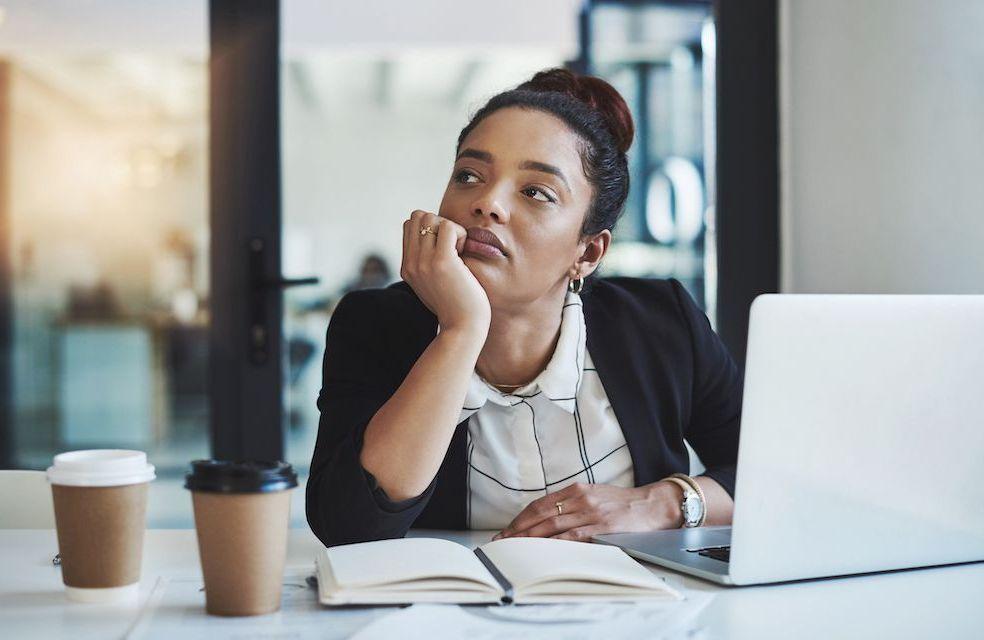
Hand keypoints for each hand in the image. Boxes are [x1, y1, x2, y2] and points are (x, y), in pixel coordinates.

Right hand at [401, 210, 490, 333]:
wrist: (463, 328)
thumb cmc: (457, 307)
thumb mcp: (434, 284)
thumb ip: (428, 264)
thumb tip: (437, 237)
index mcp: (407, 268)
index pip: (409, 225)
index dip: (430, 228)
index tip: (445, 248)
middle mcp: (411, 264)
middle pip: (417, 216)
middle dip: (438, 223)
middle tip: (453, 246)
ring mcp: (424, 262)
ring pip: (430, 217)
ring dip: (449, 227)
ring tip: (458, 250)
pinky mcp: (442, 262)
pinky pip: (448, 226)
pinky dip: (460, 234)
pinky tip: (464, 254)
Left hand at [493, 482, 683, 541]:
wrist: (654, 504)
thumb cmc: (624, 503)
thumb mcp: (595, 495)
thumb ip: (573, 503)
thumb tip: (548, 519)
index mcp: (577, 489)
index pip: (541, 504)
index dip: (521, 518)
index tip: (507, 530)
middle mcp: (581, 498)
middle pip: (541, 514)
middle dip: (519, 529)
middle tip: (502, 541)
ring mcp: (591, 512)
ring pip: (553, 525)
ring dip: (531, 538)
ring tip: (516, 547)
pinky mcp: (602, 527)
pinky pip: (573, 536)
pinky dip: (555, 543)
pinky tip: (543, 550)